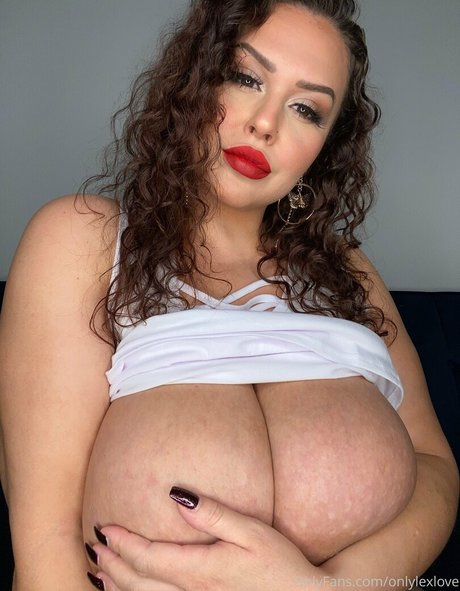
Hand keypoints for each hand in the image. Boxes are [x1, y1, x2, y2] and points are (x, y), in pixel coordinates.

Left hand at [86, 486, 325, 590]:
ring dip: (118, 585)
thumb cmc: (280, 565)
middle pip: (139, 581)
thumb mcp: (250, 532)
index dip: (123, 543)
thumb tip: (176, 496)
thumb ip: (212, 514)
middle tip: (93, 546)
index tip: (104, 527)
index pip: (148, 557)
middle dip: (112, 564)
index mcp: (200, 570)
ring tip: (100, 571)